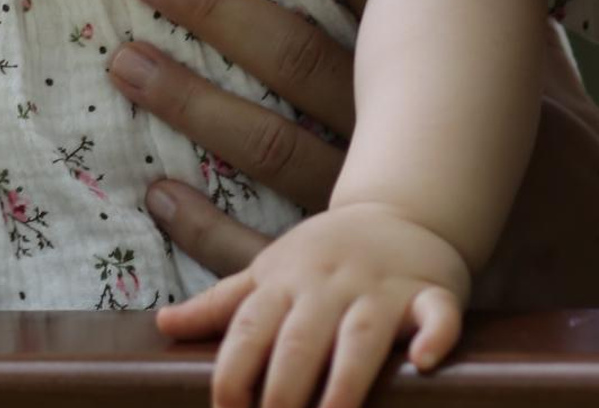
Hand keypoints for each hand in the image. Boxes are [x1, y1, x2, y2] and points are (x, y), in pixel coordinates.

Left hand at [107, 0, 598, 305]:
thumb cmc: (579, 179)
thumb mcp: (550, 88)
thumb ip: (512, 24)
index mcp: (437, 82)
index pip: (348, 2)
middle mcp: (397, 135)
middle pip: (292, 60)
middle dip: (216, 9)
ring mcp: (370, 208)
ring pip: (266, 145)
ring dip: (190, 103)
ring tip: (124, 60)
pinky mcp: (352, 278)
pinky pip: (266, 249)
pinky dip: (208, 225)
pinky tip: (158, 194)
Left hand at [158, 203, 468, 407]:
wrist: (401, 209)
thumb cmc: (323, 256)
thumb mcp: (269, 270)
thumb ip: (221, 304)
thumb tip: (162, 325)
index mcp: (284, 280)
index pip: (248, 329)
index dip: (232, 376)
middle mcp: (329, 284)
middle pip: (299, 341)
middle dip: (283, 393)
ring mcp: (380, 289)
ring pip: (360, 337)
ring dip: (345, 384)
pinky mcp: (432, 292)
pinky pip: (437, 313)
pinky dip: (434, 336)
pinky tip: (423, 362)